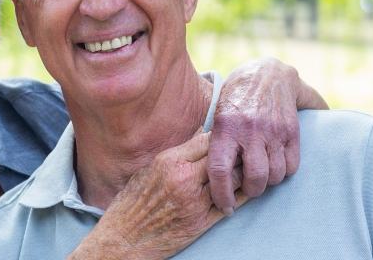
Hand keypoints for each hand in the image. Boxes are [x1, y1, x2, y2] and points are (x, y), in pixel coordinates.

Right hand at [69, 130, 246, 259]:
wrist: (126, 236)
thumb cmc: (133, 201)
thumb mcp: (149, 168)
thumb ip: (176, 153)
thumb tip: (199, 136)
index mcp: (170, 162)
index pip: (206, 140)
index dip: (219, 137)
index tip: (226, 136)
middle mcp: (184, 179)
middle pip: (223, 158)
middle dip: (234, 153)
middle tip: (243, 149)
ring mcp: (195, 202)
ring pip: (232, 180)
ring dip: (240, 173)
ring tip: (246, 168)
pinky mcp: (202, 222)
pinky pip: (230, 204)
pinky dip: (240, 195)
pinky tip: (244, 190)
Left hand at [207, 57, 326, 214]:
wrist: (267, 73)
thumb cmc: (235, 98)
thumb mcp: (217, 115)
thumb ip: (215, 143)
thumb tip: (202, 177)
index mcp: (225, 127)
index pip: (220, 170)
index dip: (220, 194)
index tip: (224, 207)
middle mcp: (250, 130)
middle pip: (254, 178)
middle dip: (250, 191)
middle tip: (245, 189)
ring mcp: (273, 131)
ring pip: (275, 175)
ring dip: (268, 182)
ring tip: (260, 175)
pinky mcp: (292, 131)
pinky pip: (291, 165)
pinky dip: (284, 172)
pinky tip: (275, 164)